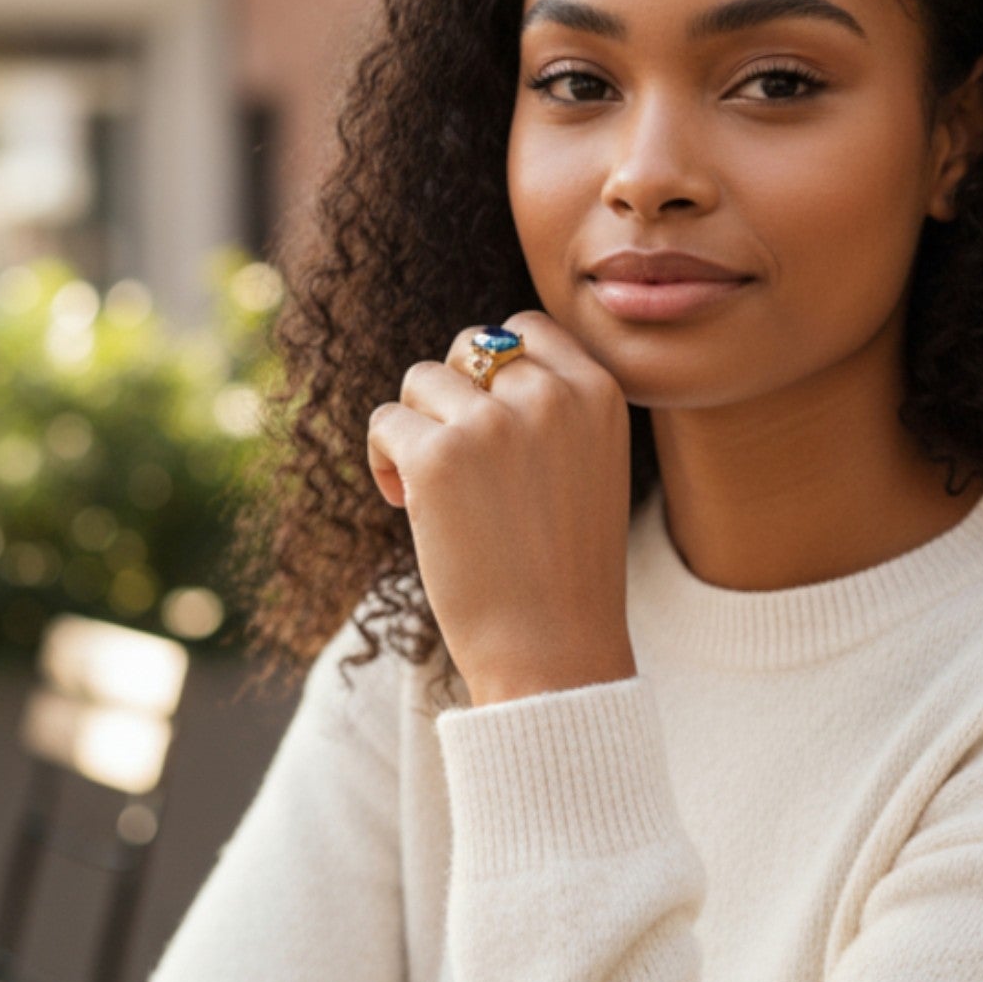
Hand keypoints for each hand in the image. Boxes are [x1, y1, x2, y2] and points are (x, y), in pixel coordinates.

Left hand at [365, 311, 636, 704]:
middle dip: (452, 396)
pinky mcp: (436, 457)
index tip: (490, 428)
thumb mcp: (590, 468)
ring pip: (421, 380)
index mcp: (598, 394)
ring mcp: (492, 424)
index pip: (525, 330)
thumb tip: (481, 358)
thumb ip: (554, 411)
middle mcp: (549, 396)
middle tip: (458, 463)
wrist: (553, 651)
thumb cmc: (565, 572)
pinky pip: (385, 422)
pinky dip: (383, 460)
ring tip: (430, 489)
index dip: (493, 372)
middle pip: (470, 346)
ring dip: (416, 428)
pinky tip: (404, 504)